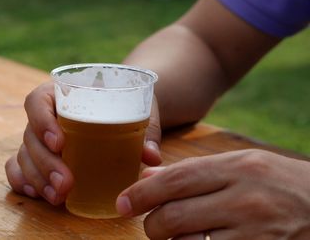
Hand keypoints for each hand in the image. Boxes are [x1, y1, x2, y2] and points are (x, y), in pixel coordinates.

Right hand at [5, 82, 162, 204]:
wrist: (119, 108)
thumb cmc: (124, 104)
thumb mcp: (137, 108)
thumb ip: (146, 130)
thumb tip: (152, 157)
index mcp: (61, 93)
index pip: (37, 101)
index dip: (42, 122)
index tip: (60, 143)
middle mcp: (45, 114)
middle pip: (30, 135)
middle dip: (45, 163)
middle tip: (65, 184)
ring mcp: (39, 136)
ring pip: (24, 155)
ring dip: (37, 178)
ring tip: (57, 197)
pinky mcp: (39, 154)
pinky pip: (19, 166)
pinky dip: (23, 180)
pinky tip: (36, 194)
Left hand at [116, 149, 309, 239]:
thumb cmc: (274, 181)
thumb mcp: (239, 165)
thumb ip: (192, 172)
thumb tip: (146, 179)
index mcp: (237, 167)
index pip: (174, 181)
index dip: (141, 194)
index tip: (122, 203)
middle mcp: (245, 199)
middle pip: (174, 216)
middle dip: (151, 224)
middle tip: (152, 224)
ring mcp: (254, 234)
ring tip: (176, 235)